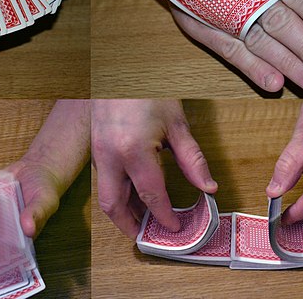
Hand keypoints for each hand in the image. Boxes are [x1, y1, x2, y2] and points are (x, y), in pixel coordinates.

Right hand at [92, 99, 217, 238]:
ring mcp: (99, 152)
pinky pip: (104, 179)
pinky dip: (117, 193)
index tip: (176, 229)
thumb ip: (192, 159)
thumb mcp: (177, 123)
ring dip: (122, 211)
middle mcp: (110, 157)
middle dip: (130, 226)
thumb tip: (207, 187)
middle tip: (148, 236)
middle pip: (114, 206)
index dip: (164, 217)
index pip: (151, 196)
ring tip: (143, 218)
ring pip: (105, 194)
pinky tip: (133, 192)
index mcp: (133, 151)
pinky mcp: (95, 147)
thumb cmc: (147, 90)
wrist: (119, 67)